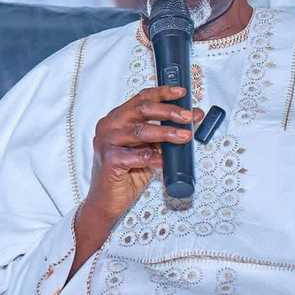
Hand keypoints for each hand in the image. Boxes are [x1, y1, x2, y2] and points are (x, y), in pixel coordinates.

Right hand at [85, 86, 202, 220]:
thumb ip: (160, 136)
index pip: (141, 99)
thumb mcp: (146, 149)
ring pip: (140, 131)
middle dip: (168, 111)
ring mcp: (106, 142)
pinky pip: (137, 156)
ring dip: (166, 133)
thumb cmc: (126, 174)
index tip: (181, 93)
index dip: (162, 93)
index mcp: (116, 119)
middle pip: (141, 109)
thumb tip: (187, 123)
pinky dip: (155, 157)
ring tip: (184, 136)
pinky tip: (165, 161)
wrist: (106, 201)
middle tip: (188, 116)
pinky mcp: (109, 160)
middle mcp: (109, 126)